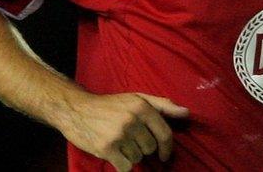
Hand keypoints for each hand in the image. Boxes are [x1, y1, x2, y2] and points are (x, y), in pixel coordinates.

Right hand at [57, 91, 189, 170]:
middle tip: (128, 139)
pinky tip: (113, 153)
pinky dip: (121, 164)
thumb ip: (163, 105)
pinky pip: (125, 167)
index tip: (166, 156)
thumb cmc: (110, 105)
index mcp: (142, 106)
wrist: (76, 109)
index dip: (168, 148)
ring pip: (137, 158)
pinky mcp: (107, 148)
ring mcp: (119, 135)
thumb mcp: (136, 98)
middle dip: (142, 147)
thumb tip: (186, 113)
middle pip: (150, 148)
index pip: (164, 134)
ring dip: (130, 155)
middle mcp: (132, 120)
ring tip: (118, 142)